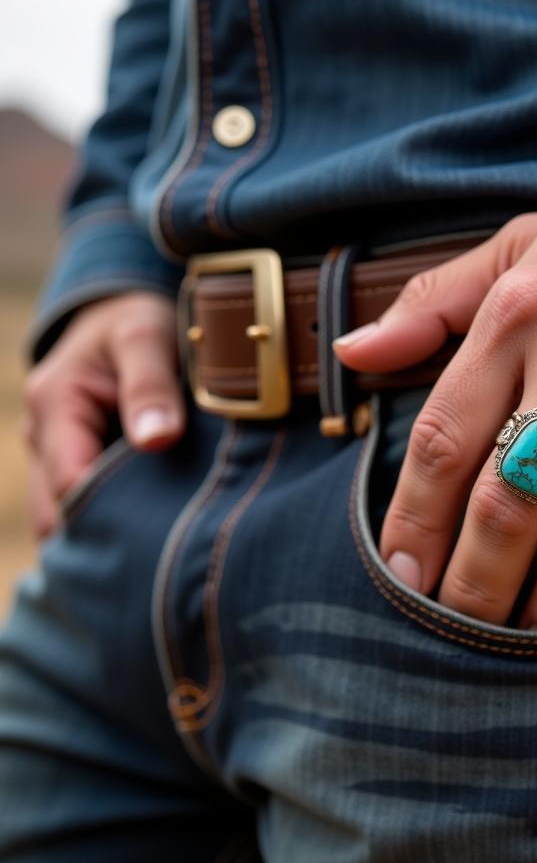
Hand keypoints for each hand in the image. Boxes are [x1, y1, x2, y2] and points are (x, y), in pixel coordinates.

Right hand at [23, 292, 184, 537]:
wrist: (122, 311)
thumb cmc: (137, 320)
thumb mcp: (146, 337)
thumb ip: (150, 385)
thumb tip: (158, 439)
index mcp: (54, 406)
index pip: (70, 484)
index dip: (112, 511)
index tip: (162, 526)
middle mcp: (43, 437)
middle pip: (63, 512)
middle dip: (109, 533)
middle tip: (168, 551)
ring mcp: (54, 455)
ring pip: (71, 517)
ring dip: (112, 531)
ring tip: (165, 545)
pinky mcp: (76, 464)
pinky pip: (87, 507)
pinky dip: (116, 521)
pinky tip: (155, 533)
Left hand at [335, 152, 536, 630]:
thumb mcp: (525, 246)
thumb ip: (434, 300)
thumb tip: (352, 351)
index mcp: (522, 313)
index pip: (442, 442)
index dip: (413, 522)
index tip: (404, 576)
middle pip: (506, 505)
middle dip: (474, 587)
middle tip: (460, 631)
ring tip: (531, 640)